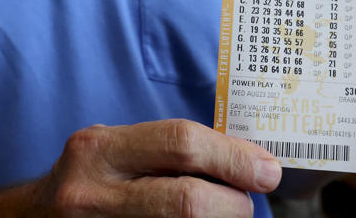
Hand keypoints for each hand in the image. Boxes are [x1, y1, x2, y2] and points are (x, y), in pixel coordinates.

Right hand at [34, 119, 281, 217]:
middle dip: (234, 204)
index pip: (180, 143)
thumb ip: (167, 150)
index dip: (233, 158)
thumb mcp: (116, 150)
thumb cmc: (89, 181)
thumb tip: (245, 158)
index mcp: (99, 149)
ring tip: (223, 215)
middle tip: (248, 203)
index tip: (266, 169)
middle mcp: (91, 192)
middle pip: (187, 202)